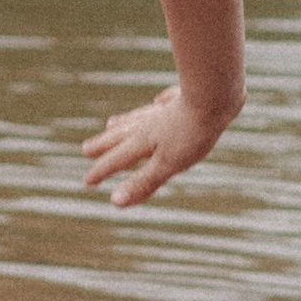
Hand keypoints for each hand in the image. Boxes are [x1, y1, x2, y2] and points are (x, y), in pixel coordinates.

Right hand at [81, 83, 237, 208]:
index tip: (87, 181)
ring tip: (111, 124)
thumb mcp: (167, 164)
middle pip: (120, 136)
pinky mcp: (182, 100)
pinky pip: (162, 103)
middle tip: (86, 149)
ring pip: (137, 118)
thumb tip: (115, 202)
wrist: (214, 98)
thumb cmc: (192, 134)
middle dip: (103, 145)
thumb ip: (143, 182)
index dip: (101, 171)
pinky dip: (155, 105)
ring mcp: (164, 110)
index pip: (117, 160)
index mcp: (142, 141)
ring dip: (122, 123)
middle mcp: (148, 124)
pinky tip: (157, 102)